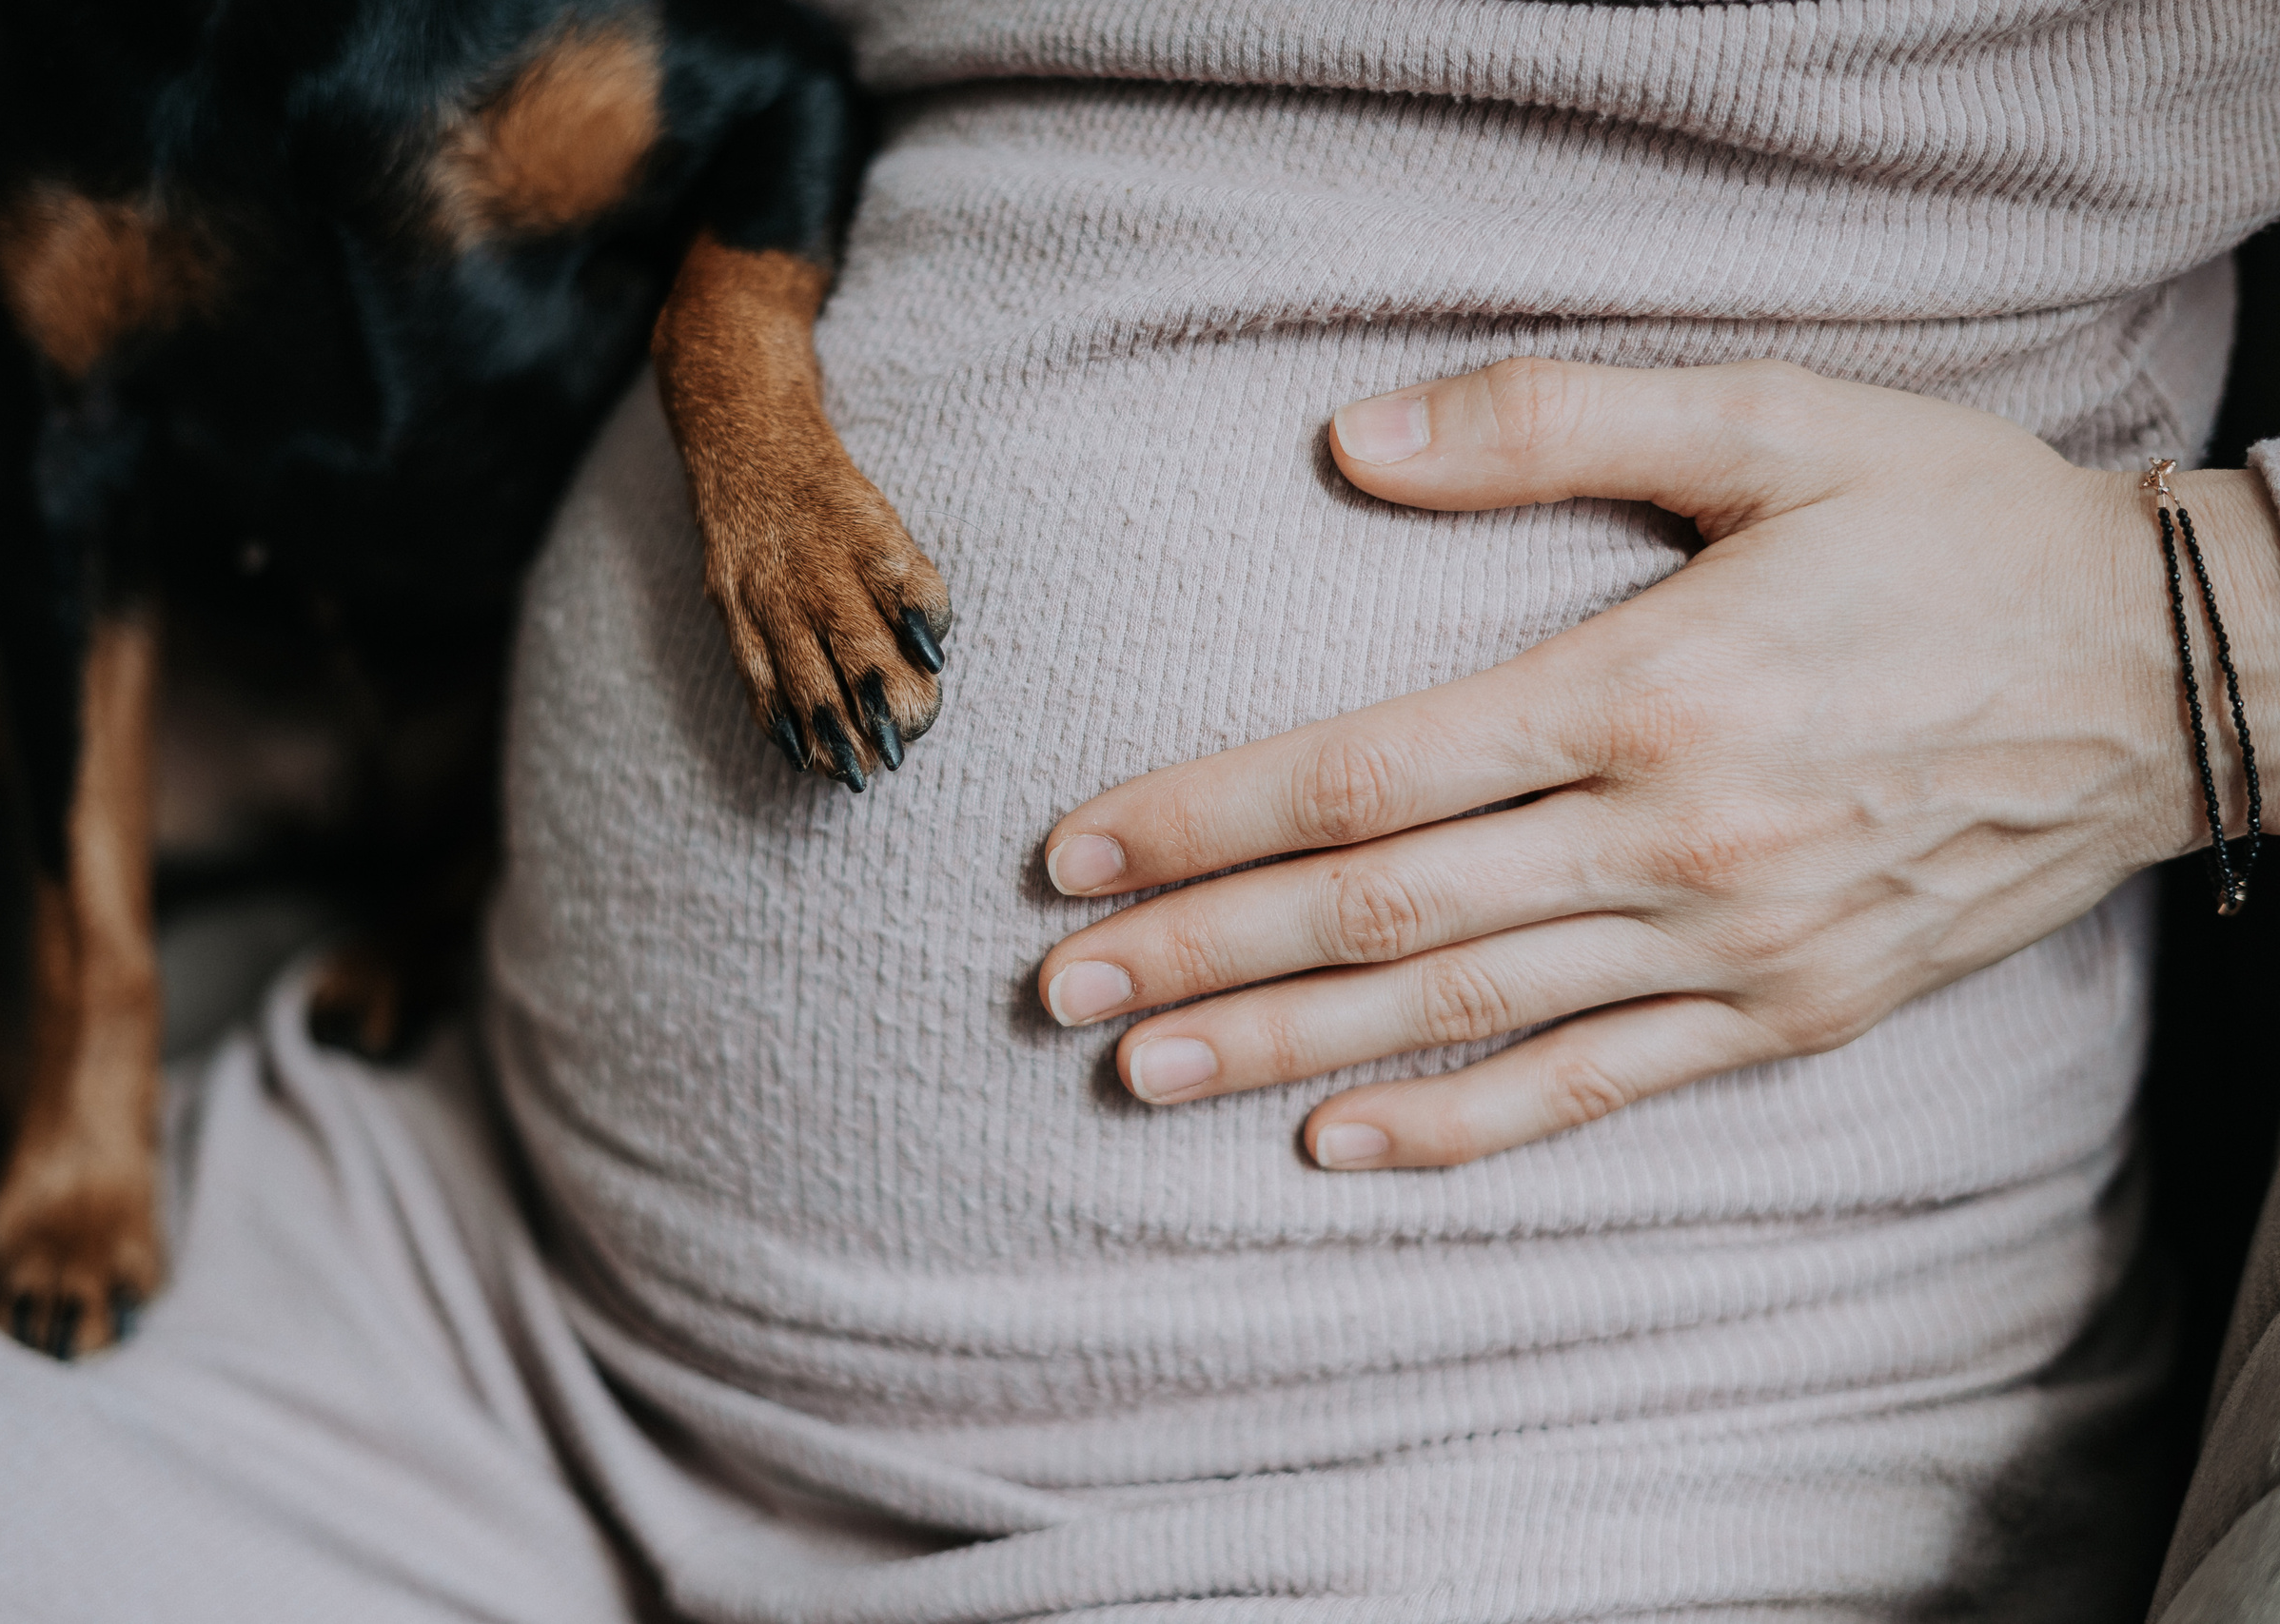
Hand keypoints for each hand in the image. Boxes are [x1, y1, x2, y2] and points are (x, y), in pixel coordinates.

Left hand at [1035, 358, 2279, 1169]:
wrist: (2174, 672)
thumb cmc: (1959, 528)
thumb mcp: (1777, 421)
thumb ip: (1554, 420)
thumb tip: (1354, 440)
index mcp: (1649, 686)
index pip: (1369, 772)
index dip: (1208, 817)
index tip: (1078, 850)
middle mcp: (1676, 837)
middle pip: (1386, 912)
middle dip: (1205, 950)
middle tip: (1057, 987)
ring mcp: (1735, 946)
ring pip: (1467, 1015)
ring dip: (1289, 1050)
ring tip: (1141, 1073)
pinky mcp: (1790, 1012)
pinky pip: (1598, 1088)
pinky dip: (1466, 1126)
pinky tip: (1344, 1144)